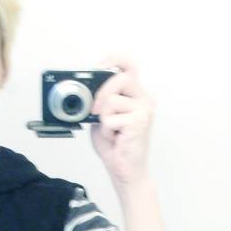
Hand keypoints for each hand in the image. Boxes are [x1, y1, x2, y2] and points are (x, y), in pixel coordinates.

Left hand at [89, 54, 154, 193]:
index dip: (114, 60)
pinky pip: (111, 117)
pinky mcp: (140, 121)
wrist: (124, 170)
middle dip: (101, 92)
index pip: (129, 67)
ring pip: (112, 99)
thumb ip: (99, 103)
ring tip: (112, 131)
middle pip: (120, 77)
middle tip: (94, 111)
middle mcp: (144, 99)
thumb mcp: (102, 119)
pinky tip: (116, 138)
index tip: (99, 65)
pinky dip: (107, 130)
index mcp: (135, 96)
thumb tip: (86, 91)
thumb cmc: (115, 146)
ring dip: (103, 118)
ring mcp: (144, 109)